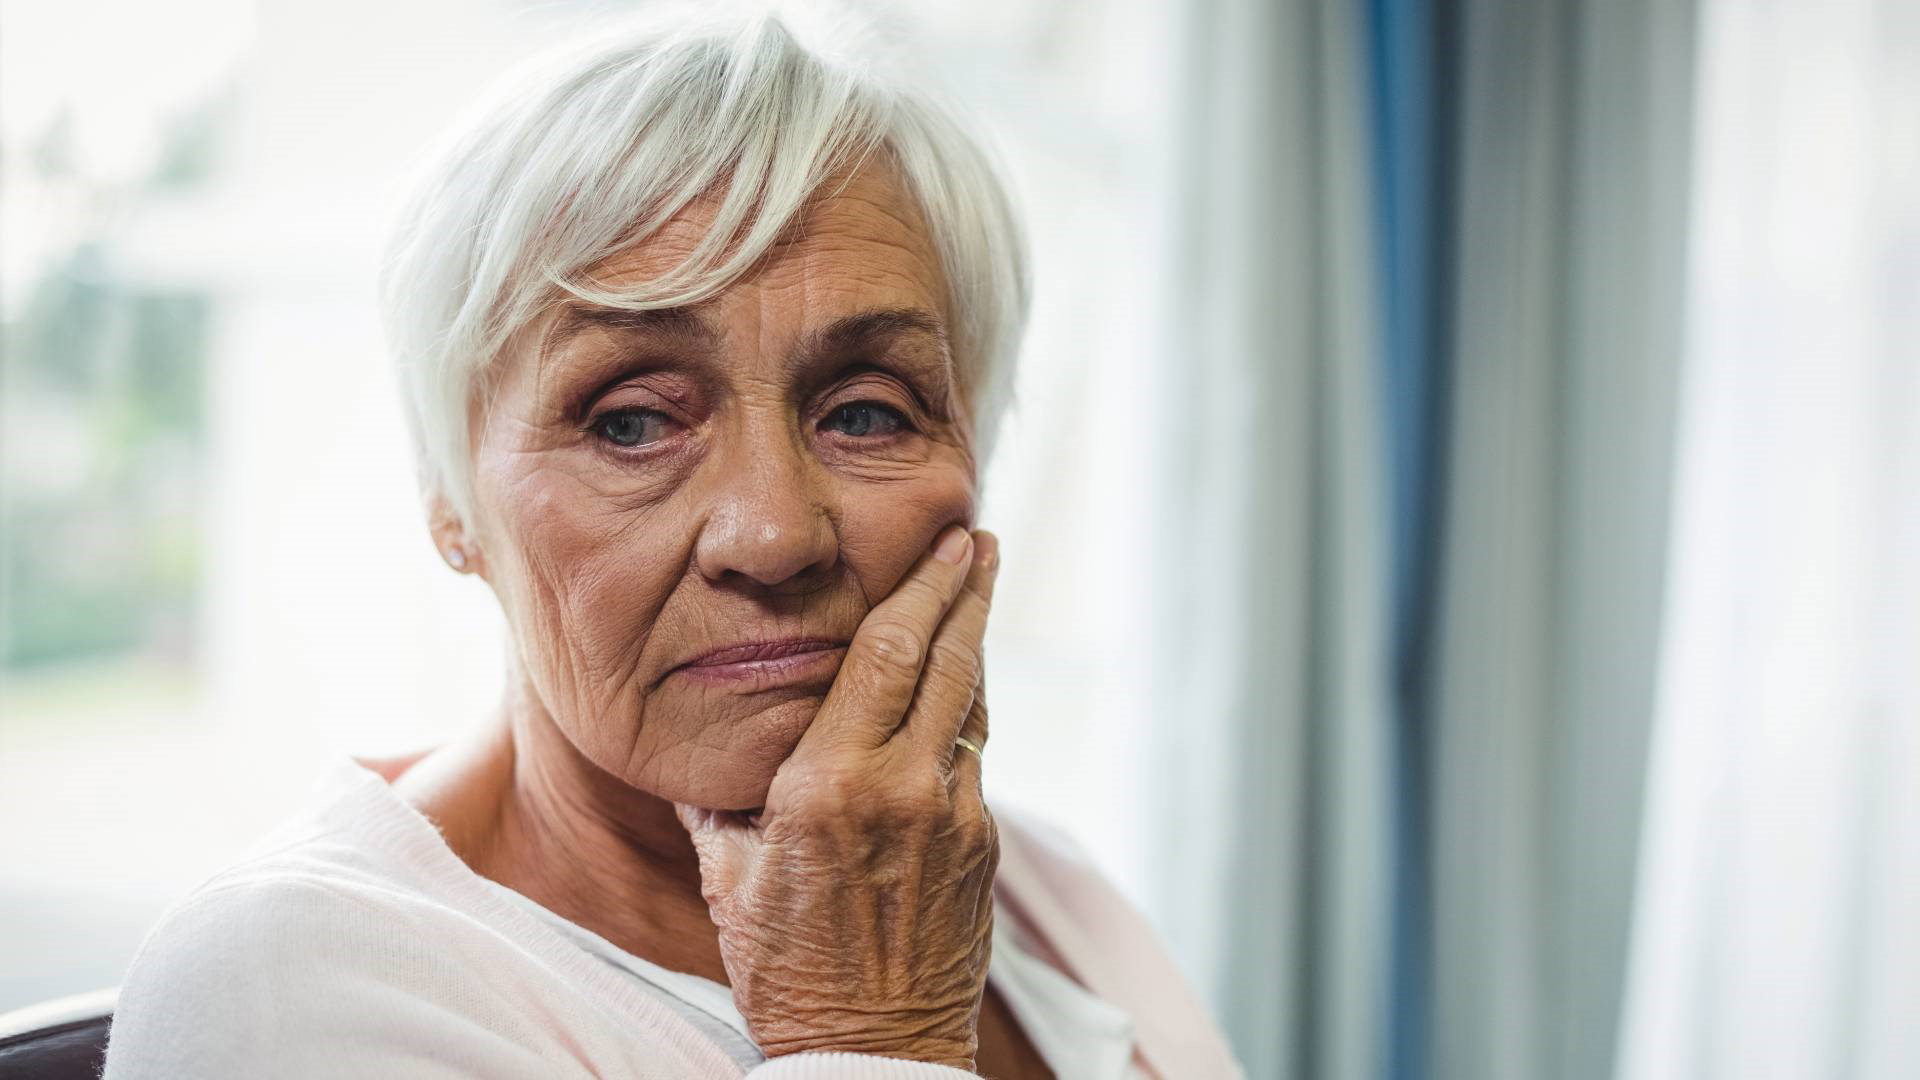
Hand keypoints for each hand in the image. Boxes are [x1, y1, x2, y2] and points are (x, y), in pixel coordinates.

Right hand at [676, 525, 999, 1068]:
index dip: (922, 589)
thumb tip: (708, 740)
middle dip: (968, 592)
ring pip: (970, 704)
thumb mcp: (728, 877)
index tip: (949, 544)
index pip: (884, 655)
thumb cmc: (784, 971)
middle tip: (983, 539)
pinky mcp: (982, 848)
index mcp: (827, 785)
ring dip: (975, 644)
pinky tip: (960, 688)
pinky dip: (967, 711)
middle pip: (947, 661)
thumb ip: (723, 798)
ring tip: (979, 591)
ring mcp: (954, 818)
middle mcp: (902, 788)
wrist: (871, 1055)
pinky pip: (974, 756)